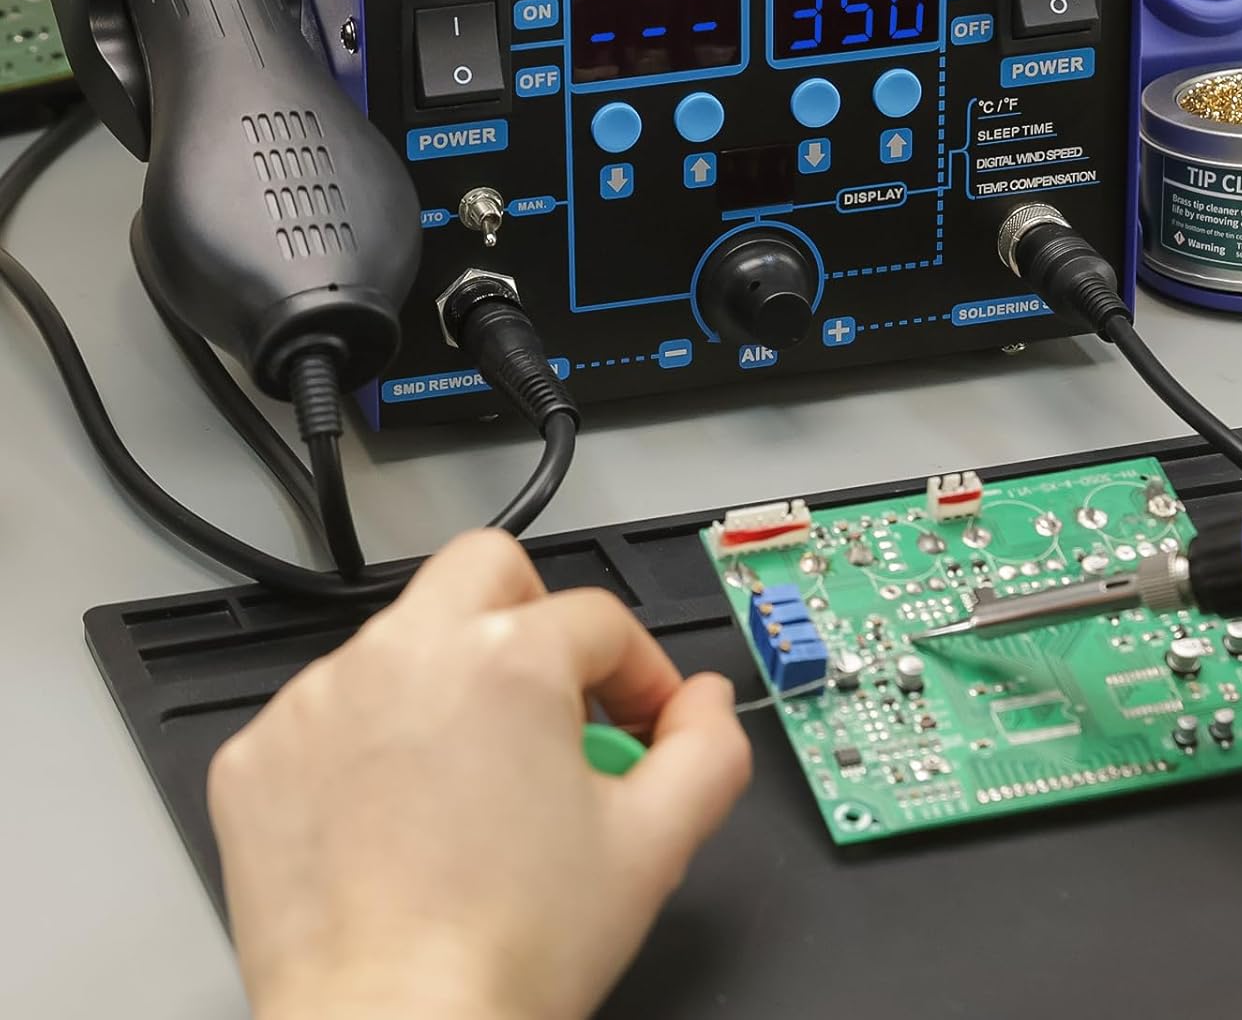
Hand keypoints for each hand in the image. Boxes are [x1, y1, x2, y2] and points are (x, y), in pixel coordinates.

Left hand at [208, 530, 750, 1019]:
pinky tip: (396, 817)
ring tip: (474, 780)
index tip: (644, 724)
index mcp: (508, 660)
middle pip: (486, 568)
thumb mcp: (655, 845)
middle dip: (535, 617)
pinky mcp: (256, 757)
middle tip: (553, 701)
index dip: (642, 672)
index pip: (600, 620)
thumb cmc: (514, 950)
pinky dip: (368, 741)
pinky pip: (328, 710)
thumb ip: (708, 749)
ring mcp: (319, 699)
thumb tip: (705, 702)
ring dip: (450, 681)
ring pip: (404, 637)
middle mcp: (405, 652)